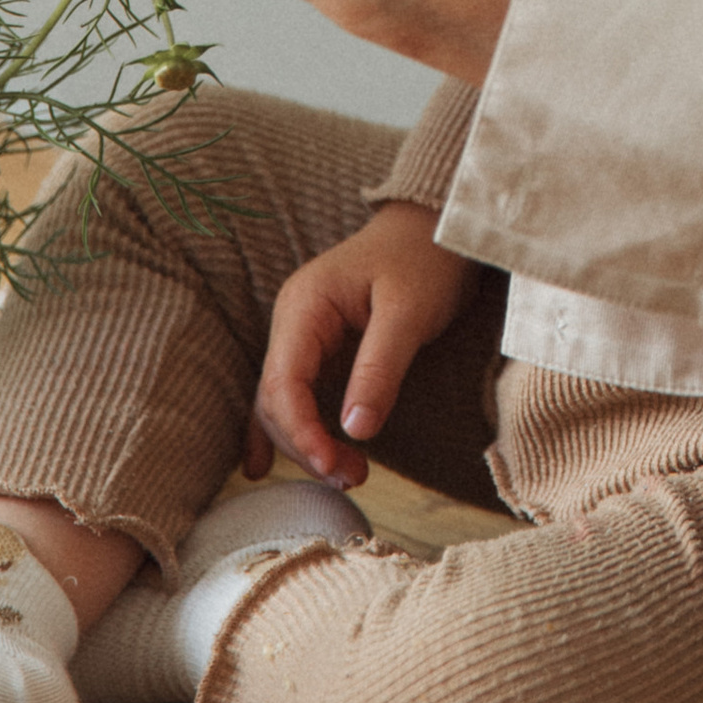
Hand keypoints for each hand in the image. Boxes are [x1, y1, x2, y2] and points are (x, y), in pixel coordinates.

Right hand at [245, 202, 481, 488]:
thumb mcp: (409, 312)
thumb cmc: (426, 258)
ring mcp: (304, 333)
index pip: (284, 382)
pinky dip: (289, 428)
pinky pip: (294, 393)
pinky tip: (265, 465)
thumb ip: (380, 369)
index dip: (302, 432)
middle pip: (278, 399)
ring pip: (285, 402)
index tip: (333, 467)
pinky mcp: (321, 346)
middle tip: (354, 478)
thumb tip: (353, 431)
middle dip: (308, 445)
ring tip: (348, 475)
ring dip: (307, 443)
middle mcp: (294, 320)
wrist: (438, 225)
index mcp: (305, 305)